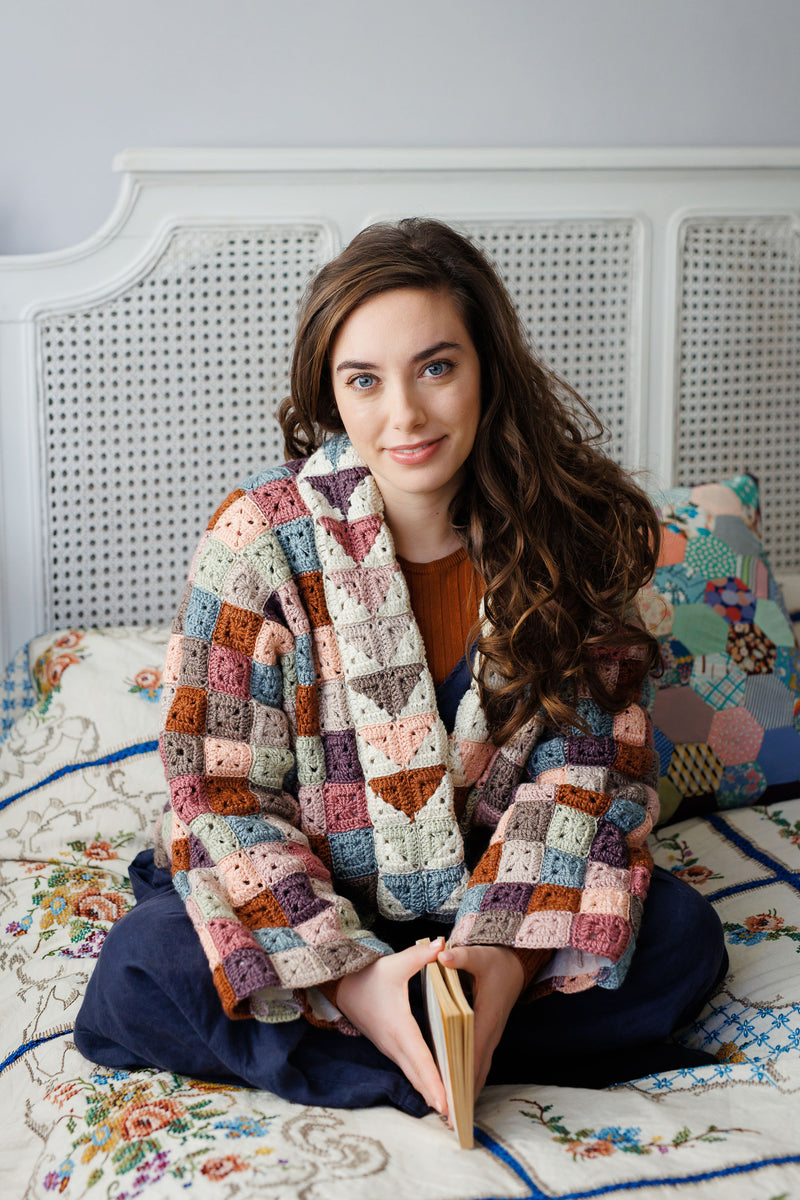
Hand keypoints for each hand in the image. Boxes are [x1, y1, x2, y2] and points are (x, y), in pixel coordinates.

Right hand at [336, 938, 448, 1116]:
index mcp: (399, 1027)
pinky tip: (436, 1091)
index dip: (434, 1081)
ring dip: (431, 1092)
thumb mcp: (395, 964)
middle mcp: (394, 1044)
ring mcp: (391, 1048)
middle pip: (419, 1076)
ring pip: (414, 1075)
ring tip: (451, 1110)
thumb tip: (442, 945)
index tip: (446, 1101)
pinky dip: (423, 1082)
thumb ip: (420, 956)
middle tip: (456, 1118)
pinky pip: (409, 1069)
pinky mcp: (391, 1048)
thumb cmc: (370, 976)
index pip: (420, 1058)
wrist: (343, 986)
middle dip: (437, 1097)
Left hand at [437, 944, 523, 1100]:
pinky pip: (479, 1062)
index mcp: (486, 1016)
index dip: (462, 1077)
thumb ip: (461, 957)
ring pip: (480, 1069)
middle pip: (477, 1070)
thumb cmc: (496, 960)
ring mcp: (492, 1035)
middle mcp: (491, 1032)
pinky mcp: (489, 1035)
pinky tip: (459, 1090)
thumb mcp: (479, 954)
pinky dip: (470, 1078)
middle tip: (452, 1121)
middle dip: (464, 1095)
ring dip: (467, 1090)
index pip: (472, 1053)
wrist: (517, 963)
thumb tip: (441, 956)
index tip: (453, 1099)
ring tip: (453, 1115)